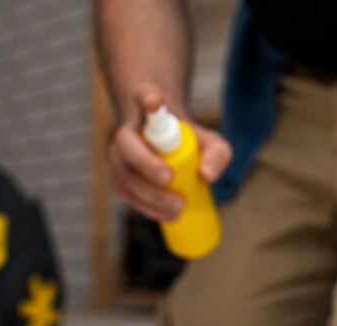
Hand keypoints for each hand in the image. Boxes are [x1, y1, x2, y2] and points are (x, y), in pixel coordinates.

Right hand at [107, 83, 232, 221]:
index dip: (149, 99)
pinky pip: (125, 192)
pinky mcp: (119, 177)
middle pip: (127, 146)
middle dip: (147, 165)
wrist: (168, 145)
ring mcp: (119, 155)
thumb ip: (217, 154)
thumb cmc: (190, 141)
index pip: (144, 97)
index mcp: (148, 111)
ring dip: (148, 194)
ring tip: (178, 209)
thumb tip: (207, 176)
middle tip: (171, 181)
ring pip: (124, 173)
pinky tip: (165, 217)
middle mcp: (128, 130)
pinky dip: (144, 207)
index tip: (155, 100)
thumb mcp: (211, 142)